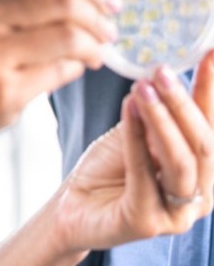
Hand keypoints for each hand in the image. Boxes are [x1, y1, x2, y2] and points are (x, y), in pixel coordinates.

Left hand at [53, 50, 213, 253]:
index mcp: (202, 171)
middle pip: (203, 143)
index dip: (210, 86)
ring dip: (162, 118)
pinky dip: (136, 136)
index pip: (210, 122)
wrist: (73, 206)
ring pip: (181, 160)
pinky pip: (144, 174)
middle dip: (182, 102)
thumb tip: (163, 74)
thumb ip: (154, 114)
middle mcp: (199, 195)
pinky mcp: (146, 222)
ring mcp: (176, 214)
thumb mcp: (135, 132)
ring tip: (142, 86)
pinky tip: (128, 108)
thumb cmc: (107, 168)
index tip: (209, 51)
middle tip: (161, 70)